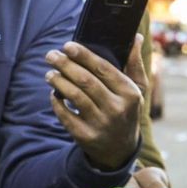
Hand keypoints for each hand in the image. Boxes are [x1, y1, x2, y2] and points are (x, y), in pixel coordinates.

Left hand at [46, 37, 145, 171]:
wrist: (120, 150)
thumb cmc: (126, 111)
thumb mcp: (137, 90)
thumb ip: (135, 64)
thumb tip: (135, 37)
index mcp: (130, 94)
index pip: (103, 69)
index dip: (83, 55)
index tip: (67, 45)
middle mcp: (117, 109)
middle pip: (85, 80)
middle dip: (65, 64)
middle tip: (51, 55)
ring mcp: (101, 124)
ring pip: (73, 95)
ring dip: (57, 80)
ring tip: (49, 73)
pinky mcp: (86, 136)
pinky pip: (65, 114)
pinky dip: (56, 101)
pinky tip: (54, 93)